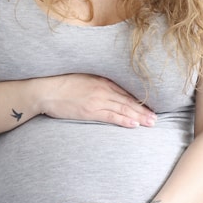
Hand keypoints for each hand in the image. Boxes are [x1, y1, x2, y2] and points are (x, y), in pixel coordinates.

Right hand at [37, 74, 156, 127]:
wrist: (45, 89)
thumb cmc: (61, 83)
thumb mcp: (83, 78)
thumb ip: (97, 82)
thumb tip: (108, 89)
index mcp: (102, 80)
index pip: (126, 91)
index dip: (140, 100)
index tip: (151, 106)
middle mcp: (103, 89)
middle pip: (128, 101)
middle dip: (144, 110)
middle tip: (156, 118)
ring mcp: (97, 100)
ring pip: (123, 109)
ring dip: (139, 117)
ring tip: (151, 123)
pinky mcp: (90, 110)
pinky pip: (111, 116)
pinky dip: (124, 120)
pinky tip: (134, 124)